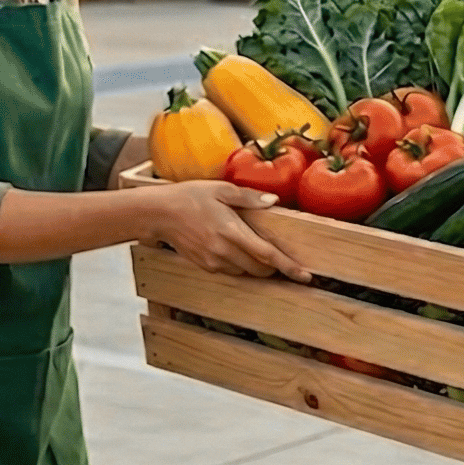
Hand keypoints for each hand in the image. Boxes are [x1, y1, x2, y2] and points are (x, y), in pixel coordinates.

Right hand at [146, 182, 308, 281]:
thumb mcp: (221, 189)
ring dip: (256, 266)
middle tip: (283, 259)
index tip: (304, 275)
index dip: (288, 266)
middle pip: (260, 269)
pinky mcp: (205, 266)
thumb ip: (249, 198)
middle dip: (274, 268)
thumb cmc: (189, 196)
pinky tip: (235, 249)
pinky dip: (240, 264)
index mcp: (231, 231)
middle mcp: (223, 251)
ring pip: (246, 272)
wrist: (159, 214)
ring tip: (256, 249)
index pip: (267, 254)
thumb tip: (273, 201)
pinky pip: (231, 270)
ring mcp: (213, 261)